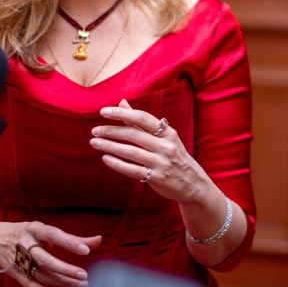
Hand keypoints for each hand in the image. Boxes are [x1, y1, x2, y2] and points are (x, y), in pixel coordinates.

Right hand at [0, 221, 101, 286]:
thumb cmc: (26, 233)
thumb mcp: (45, 230)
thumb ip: (72, 237)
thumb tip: (99, 240)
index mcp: (33, 229)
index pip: (53, 235)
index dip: (69, 242)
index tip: (86, 250)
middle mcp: (24, 244)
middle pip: (45, 259)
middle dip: (65, 269)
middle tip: (84, 276)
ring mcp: (17, 260)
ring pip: (41, 275)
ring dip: (62, 282)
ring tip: (82, 285)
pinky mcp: (15, 274)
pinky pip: (33, 286)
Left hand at [91, 99, 209, 203]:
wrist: (192, 183)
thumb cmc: (174, 156)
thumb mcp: (164, 137)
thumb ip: (142, 121)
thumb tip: (122, 103)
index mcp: (167, 132)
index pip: (142, 118)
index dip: (122, 113)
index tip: (104, 112)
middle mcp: (165, 145)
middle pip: (133, 134)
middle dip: (111, 131)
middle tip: (95, 130)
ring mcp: (161, 162)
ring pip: (131, 152)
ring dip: (110, 146)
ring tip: (95, 142)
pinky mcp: (156, 178)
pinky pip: (133, 169)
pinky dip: (117, 164)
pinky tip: (105, 158)